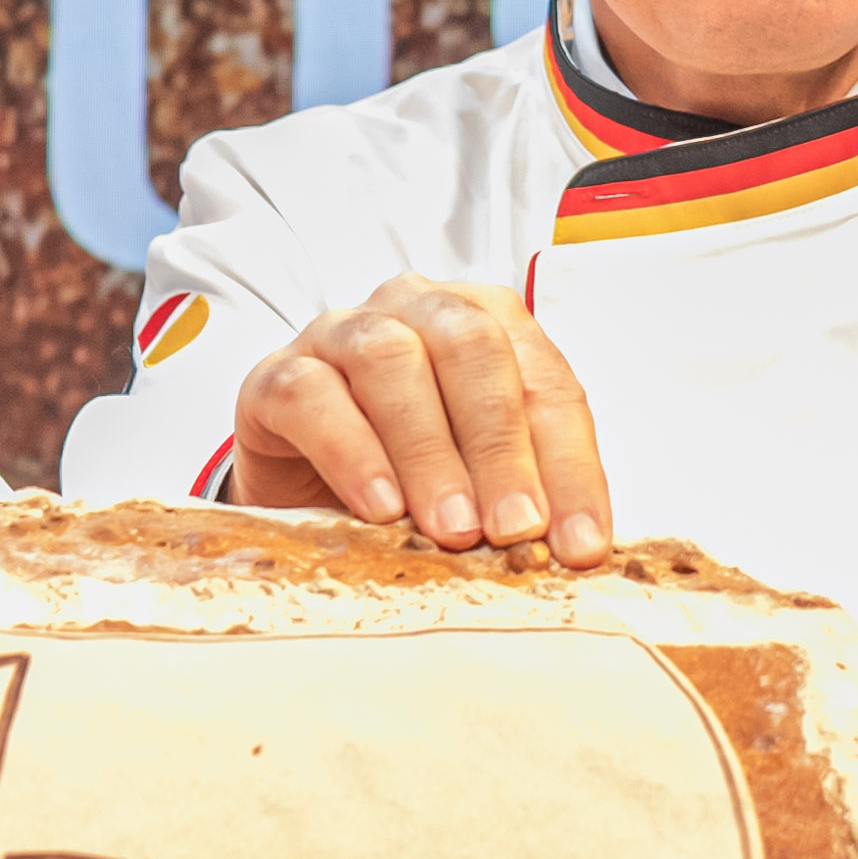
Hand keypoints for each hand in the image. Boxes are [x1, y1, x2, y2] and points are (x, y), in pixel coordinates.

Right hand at [227, 273, 613, 561]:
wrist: (304, 480)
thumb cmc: (405, 468)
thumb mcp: (477, 476)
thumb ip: (522, 490)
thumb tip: (573, 549)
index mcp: (487, 322)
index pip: (544, 381)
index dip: (568, 464)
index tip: (579, 543)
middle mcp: (416, 310)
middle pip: (470, 349)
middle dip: (501, 447)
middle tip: (514, 528)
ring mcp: (341, 334)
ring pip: (391, 363)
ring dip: (430, 452)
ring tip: (451, 527)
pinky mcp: (279, 375)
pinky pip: (312, 397)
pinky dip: (352, 453)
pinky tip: (380, 507)